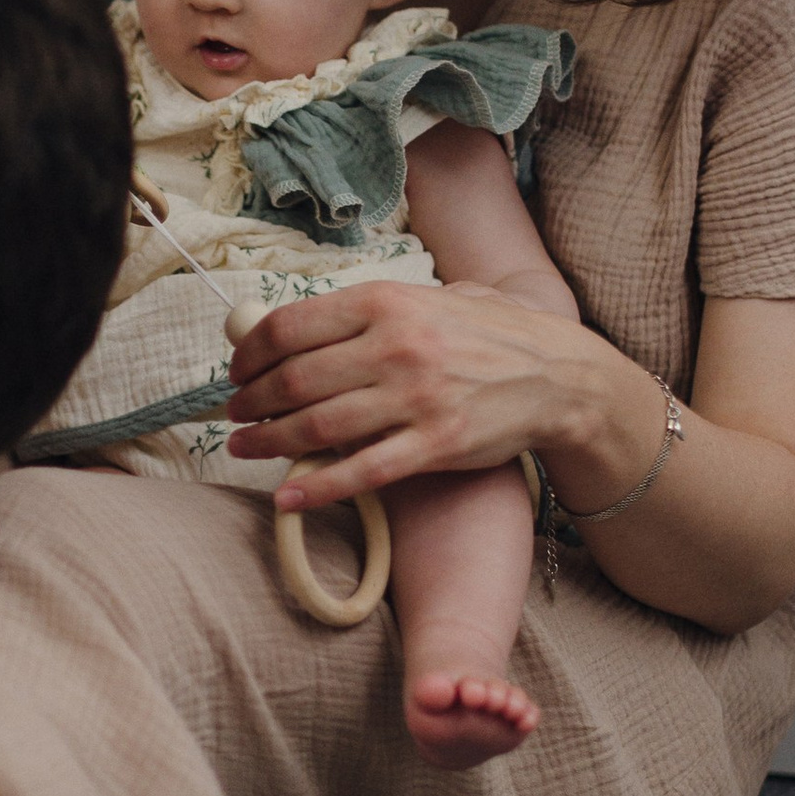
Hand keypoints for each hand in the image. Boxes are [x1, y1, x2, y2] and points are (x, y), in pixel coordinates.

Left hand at [224, 281, 600, 505]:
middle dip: (251, 402)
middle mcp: (396, 347)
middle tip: (235, 416)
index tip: (237, 372)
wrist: (560, 375)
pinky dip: (316, 487)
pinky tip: (286, 497)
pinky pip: (362, 472)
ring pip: (317, 426)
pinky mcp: (436, 446)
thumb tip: (306, 325)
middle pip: (294, 380)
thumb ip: (374, 309)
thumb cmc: (490, 336)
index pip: (291, 327)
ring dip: (268, 442)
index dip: (250, 355)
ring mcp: (416, 399)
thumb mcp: (432, 298)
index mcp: (387, 302)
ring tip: (245, 448)